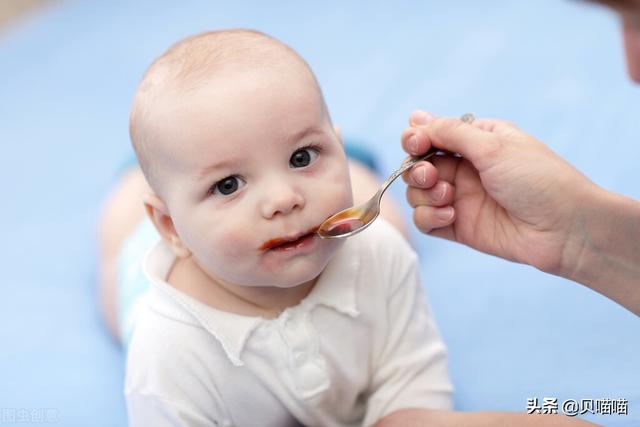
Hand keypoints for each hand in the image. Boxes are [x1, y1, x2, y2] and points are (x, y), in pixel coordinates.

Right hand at [401, 110, 597, 275]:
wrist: (565, 229)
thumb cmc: (538, 179)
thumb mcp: (493, 146)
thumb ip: (450, 132)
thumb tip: (415, 117)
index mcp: (476, 141)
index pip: (430, 135)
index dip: (415, 139)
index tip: (417, 144)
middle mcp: (465, 168)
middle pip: (417, 164)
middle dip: (417, 169)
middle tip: (433, 176)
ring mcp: (461, 198)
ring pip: (417, 193)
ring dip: (424, 194)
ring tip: (449, 197)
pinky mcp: (458, 226)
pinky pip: (425, 220)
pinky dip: (429, 216)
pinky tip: (451, 215)